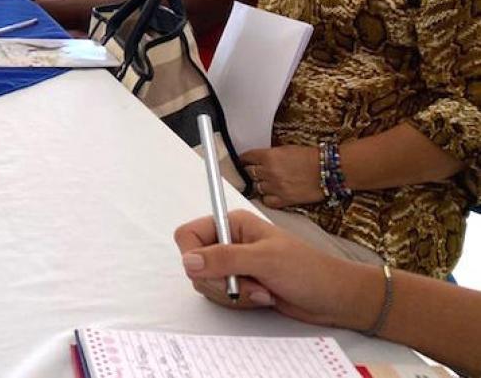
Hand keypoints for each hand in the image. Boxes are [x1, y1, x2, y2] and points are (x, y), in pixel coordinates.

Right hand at [174, 210, 374, 328]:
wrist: (335, 298)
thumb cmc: (308, 271)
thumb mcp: (265, 260)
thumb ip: (224, 258)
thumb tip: (189, 261)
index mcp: (233, 224)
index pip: (189, 235)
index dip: (192, 255)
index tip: (207, 271)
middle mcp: (230, 242)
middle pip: (196, 264)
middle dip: (220, 281)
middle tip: (248, 282)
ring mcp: (235, 265)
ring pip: (207, 283)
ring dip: (234, 293)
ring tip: (263, 290)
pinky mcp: (241, 284)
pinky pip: (222, 296)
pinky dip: (241, 301)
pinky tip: (264, 296)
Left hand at [240, 146, 325, 207]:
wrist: (329, 170)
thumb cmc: (312, 158)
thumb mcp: (286, 149)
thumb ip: (270, 154)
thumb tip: (259, 159)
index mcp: (269, 156)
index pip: (246, 158)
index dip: (244, 159)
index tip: (243, 161)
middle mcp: (269, 172)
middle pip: (249, 173)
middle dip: (251, 171)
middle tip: (256, 171)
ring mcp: (275, 187)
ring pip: (256, 187)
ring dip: (260, 184)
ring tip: (268, 182)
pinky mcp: (284, 199)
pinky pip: (267, 201)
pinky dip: (267, 198)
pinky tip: (272, 193)